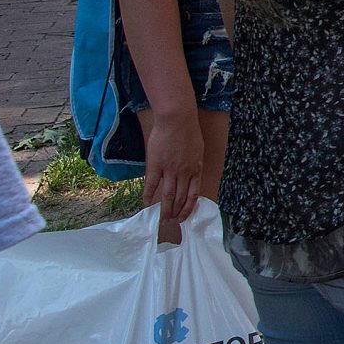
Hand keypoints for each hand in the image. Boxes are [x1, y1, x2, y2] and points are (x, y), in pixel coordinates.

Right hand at [142, 107, 204, 235]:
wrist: (177, 120)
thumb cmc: (189, 132)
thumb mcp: (197, 150)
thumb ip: (193, 165)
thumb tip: (189, 176)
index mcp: (195, 169)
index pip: (193, 195)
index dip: (188, 208)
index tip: (184, 217)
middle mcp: (184, 173)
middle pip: (180, 198)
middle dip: (176, 213)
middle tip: (171, 223)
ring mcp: (170, 170)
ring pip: (167, 195)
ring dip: (164, 209)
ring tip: (161, 220)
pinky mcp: (156, 165)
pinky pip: (152, 185)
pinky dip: (148, 196)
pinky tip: (146, 204)